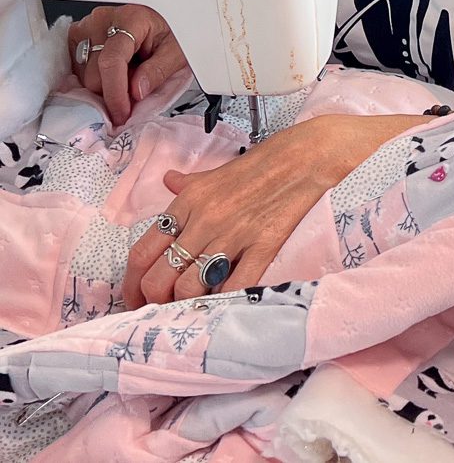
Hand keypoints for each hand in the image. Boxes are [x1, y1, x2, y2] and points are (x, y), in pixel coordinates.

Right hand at [68, 5, 188, 125]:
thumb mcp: (176, 52)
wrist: (159, 20)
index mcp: (130, 19)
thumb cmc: (167, 33)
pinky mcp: (75, 38)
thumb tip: (136, 92)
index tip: (122, 113)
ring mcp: (85, 28)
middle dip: (113, 93)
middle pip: (94, 75)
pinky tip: (111, 75)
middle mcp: (102, 20)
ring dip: (104, 86)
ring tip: (127, 75)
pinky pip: (75, 71)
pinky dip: (94, 80)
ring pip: (82, 76)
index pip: (112, 61)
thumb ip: (157, 71)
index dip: (115, 93)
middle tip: (135, 92)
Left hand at [122, 113, 422, 306]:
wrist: (309, 155)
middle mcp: (205, 220)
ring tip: (190, 309)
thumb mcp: (217, 169)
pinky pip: (235, 286)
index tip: (134, 297)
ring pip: (190, 287)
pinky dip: (224, 302)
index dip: (131, 284)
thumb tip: (166, 182)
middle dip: (154, 302)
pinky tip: (222, 306)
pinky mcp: (264, 246)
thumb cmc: (264, 161)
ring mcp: (234, 235)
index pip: (142, 252)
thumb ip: (189, 184)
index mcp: (188, 201)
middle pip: (160, 278)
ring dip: (186, 305)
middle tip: (159, 311)